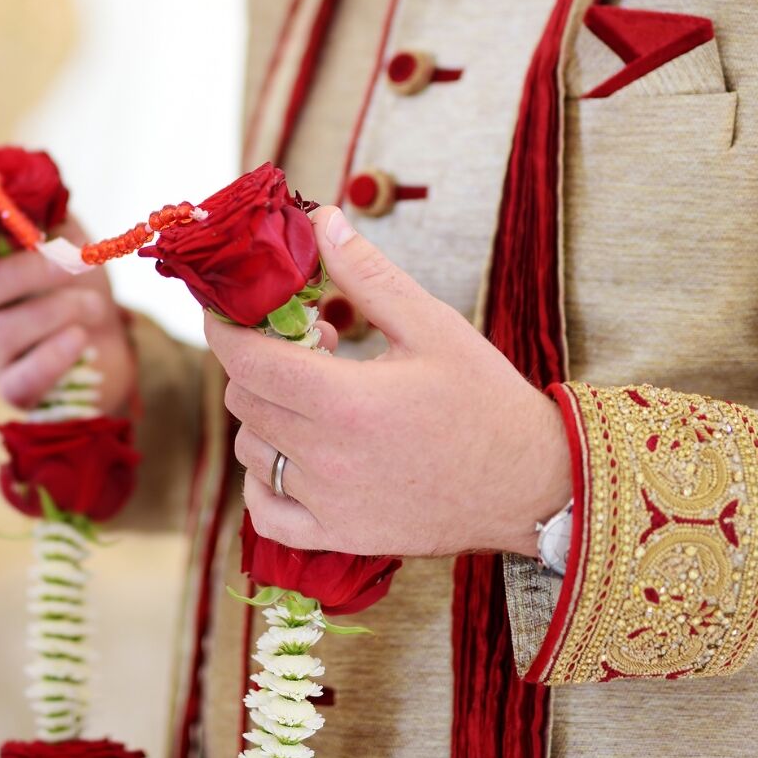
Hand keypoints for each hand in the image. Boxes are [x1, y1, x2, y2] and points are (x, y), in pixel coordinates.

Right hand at [0, 218, 134, 412]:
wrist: (114, 338)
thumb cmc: (81, 282)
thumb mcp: (69, 235)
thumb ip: (44, 212)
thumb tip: (21, 183)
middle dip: (27, 271)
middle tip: (73, 262)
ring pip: (1, 333)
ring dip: (55, 310)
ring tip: (93, 303)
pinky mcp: (16, 390)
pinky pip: (18, 380)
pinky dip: (52, 356)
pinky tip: (79, 338)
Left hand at [206, 205, 571, 557]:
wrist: (534, 483)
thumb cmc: (486, 398)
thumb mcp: (432, 324)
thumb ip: (368, 274)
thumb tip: (323, 221)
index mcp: (346, 400)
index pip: (246, 360)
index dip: (223, 327)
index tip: (225, 308)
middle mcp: (328, 457)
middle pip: (245, 399)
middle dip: (259, 363)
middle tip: (308, 348)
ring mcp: (330, 503)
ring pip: (251, 450)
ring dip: (266, 417)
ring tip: (315, 399)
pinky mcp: (340, 536)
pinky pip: (264, 511)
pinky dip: (264, 482)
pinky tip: (296, 456)